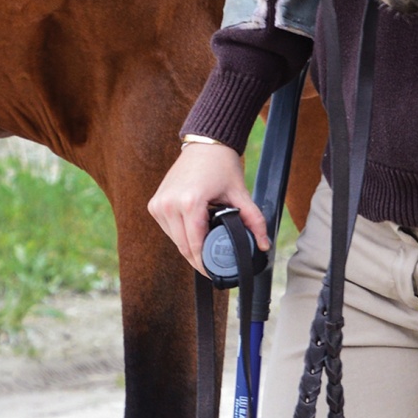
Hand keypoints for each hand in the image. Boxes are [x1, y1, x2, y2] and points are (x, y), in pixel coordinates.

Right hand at [148, 141, 270, 273]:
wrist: (205, 143)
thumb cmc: (222, 165)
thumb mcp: (240, 193)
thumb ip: (254, 220)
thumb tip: (263, 245)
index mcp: (189, 202)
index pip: (195, 245)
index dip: (204, 264)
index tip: (214, 273)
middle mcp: (169, 204)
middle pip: (183, 246)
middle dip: (197, 259)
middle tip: (212, 265)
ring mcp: (159, 204)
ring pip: (174, 240)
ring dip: (188, 247)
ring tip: (206, 246)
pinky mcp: (154, 203)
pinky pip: (167, 229)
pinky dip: (180, 234)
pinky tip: (194, 231)